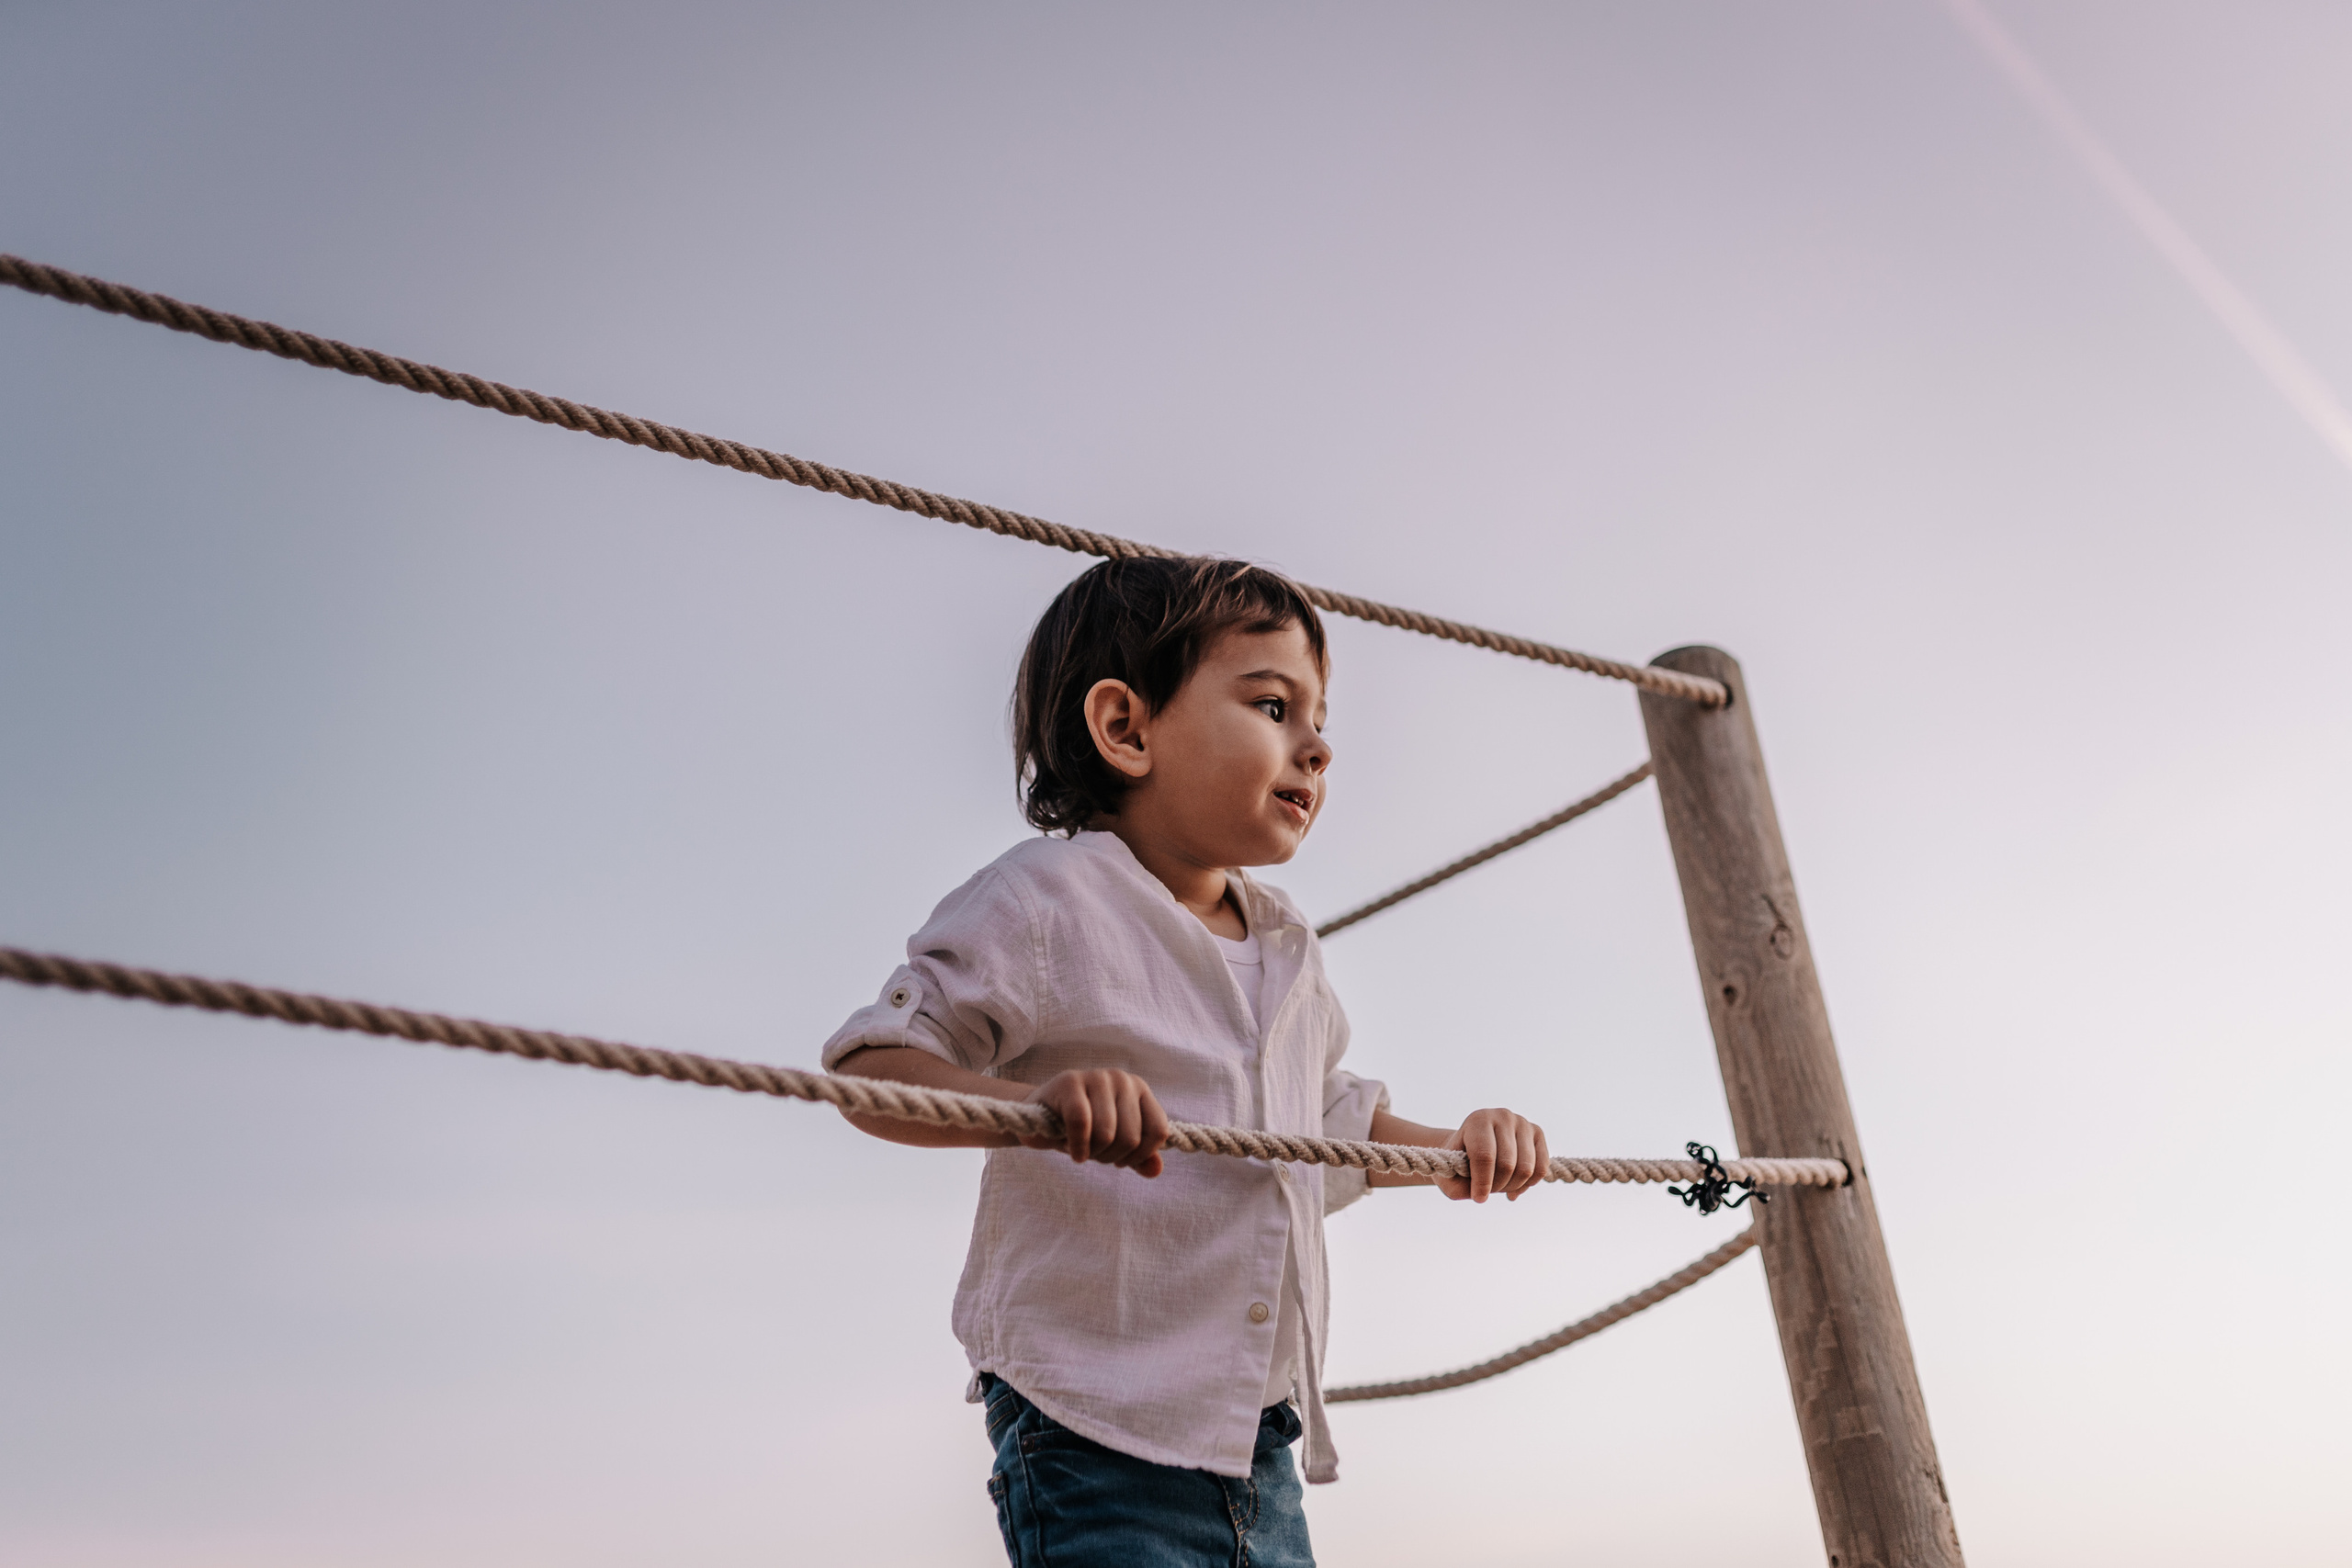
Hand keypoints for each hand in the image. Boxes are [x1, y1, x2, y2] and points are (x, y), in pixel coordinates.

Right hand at [1021, 1069, 1170, 1178]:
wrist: (1040, 1114)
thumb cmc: (1083, 1130)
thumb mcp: (1114, 1145)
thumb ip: (1138, 1158)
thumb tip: (1156, 1170)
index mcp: (1140, 1091)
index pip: (1158, 1130)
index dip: (1141, 1155)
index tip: (1120, 1160)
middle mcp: (1123, 1079)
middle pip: (1131, 1138)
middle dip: (1110, 1157)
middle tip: (1094, 1154)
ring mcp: (1097, 1077)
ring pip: (1106, 1133)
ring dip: (1091, 1153)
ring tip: (1080, 1149)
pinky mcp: (1070, 1081)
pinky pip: (1081, 1123)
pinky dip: (1076, 1146)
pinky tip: (1072, 1151)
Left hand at [1437, 1107, 1548, 1202]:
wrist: (1473, 1144)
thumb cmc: (1458, 1161)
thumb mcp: (1449, 1175)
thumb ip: (1458, 1188)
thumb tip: (1481, 1195)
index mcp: (1477, 1120)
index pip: (1484, 1155)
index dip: (1483, 1182)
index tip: (1479, 1198)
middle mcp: (1502, 1116)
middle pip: (1507, 1164)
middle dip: (1496, 1186)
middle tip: (1487, 1192)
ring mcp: (1523, 1123)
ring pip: (1526, 1169)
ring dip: (1512, 1187)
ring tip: (1499, 1188)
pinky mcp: (1537, 1133)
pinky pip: (1541, 1168)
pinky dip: (1529, 1184)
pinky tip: (1515, 1187)